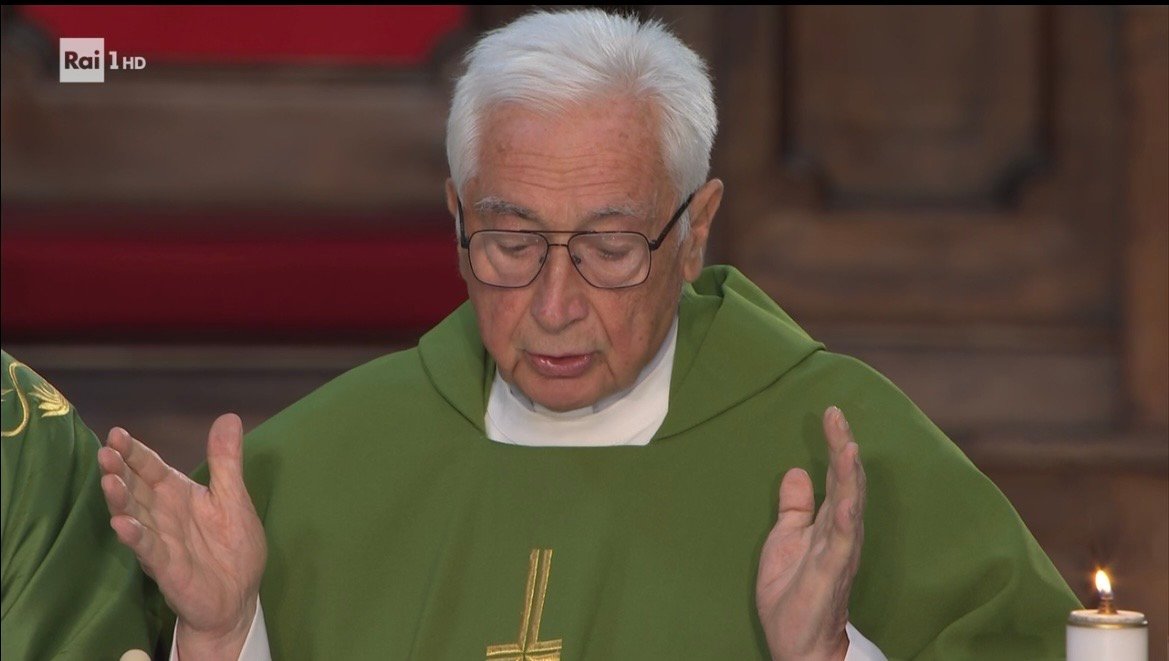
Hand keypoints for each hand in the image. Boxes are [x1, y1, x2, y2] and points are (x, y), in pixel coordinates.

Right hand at [98, 413, 266, 659]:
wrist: (238, 597)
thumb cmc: (232, 547)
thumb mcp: (234, 498)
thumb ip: (226, 461)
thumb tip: (228, 417)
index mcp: (178, 495)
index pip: (151, 468)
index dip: (134, 452)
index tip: (116, 433)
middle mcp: (162, 515)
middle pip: (135, 488)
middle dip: (119, 471)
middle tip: (105, 452)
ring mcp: (160, 540)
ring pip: (134, 516)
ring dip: (120, 500)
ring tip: (109, 481)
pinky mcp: (166, 567)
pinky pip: (147, 549)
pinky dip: (135, 537)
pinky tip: (122, 524)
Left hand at [755, 406, 866, 660]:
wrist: (797, 644)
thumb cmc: (793, 595)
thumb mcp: (785, 540)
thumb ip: (794, 508)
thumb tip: (796, 471)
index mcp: (829, 524)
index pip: (835, 477)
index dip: (834, 446)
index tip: (830, 413)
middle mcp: (841, 532)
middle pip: (846, 481)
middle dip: (843, 447)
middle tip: (836, 413)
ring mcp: (841, 549)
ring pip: (851, 502)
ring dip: (849, 471)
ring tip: (847, 440)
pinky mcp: (834, 568)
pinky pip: (845, 534)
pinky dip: (848, 507)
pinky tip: (847, 488)